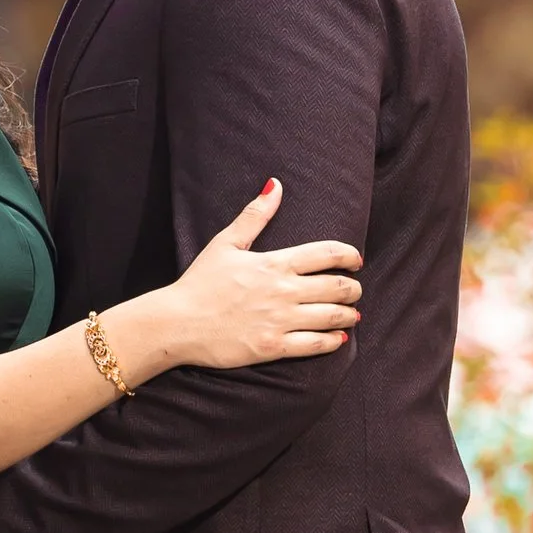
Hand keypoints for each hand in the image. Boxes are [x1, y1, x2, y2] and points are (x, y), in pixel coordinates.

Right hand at [140, 179, 361, 374]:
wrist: (176, 323)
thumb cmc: (200, 282)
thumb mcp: (225, 243)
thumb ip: (255, 215)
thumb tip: (275, 186)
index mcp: (274, 263)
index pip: (327, 254)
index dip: (349, 255)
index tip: (356, 260)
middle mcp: (283, 291)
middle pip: (337, 287)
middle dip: (354, 287)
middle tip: (355, 289)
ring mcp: (280, 320)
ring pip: (331, 316)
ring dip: (348, 314)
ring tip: (352, 313)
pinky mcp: (273, 347)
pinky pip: (315, 345)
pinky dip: (333, 341)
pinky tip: (338, 338)